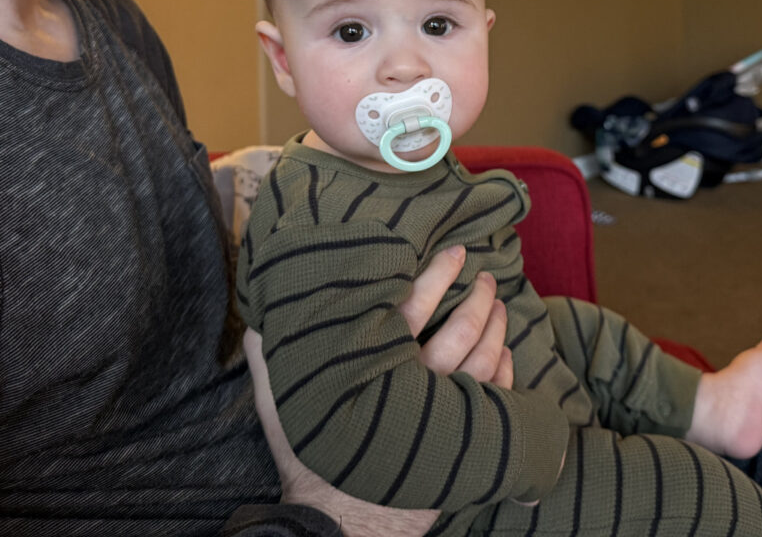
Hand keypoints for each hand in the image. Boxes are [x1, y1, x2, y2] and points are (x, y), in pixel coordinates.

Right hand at [245, 245, 510, 534]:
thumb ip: (272, 360)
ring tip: (499, 306)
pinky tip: (505, 352)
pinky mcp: (461, 443)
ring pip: (484, 362)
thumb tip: (257, 321)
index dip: (437, 276)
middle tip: (486, 277)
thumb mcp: (284, 407)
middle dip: (478, 299)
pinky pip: (496, 399)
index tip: (456, 252)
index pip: (414, 309)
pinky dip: (504, 371)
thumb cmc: (314, 460)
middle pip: (459, 331)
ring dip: (496, 328)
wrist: (343, 522)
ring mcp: (444, 416)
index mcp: (376, 368)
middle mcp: (416, 388)